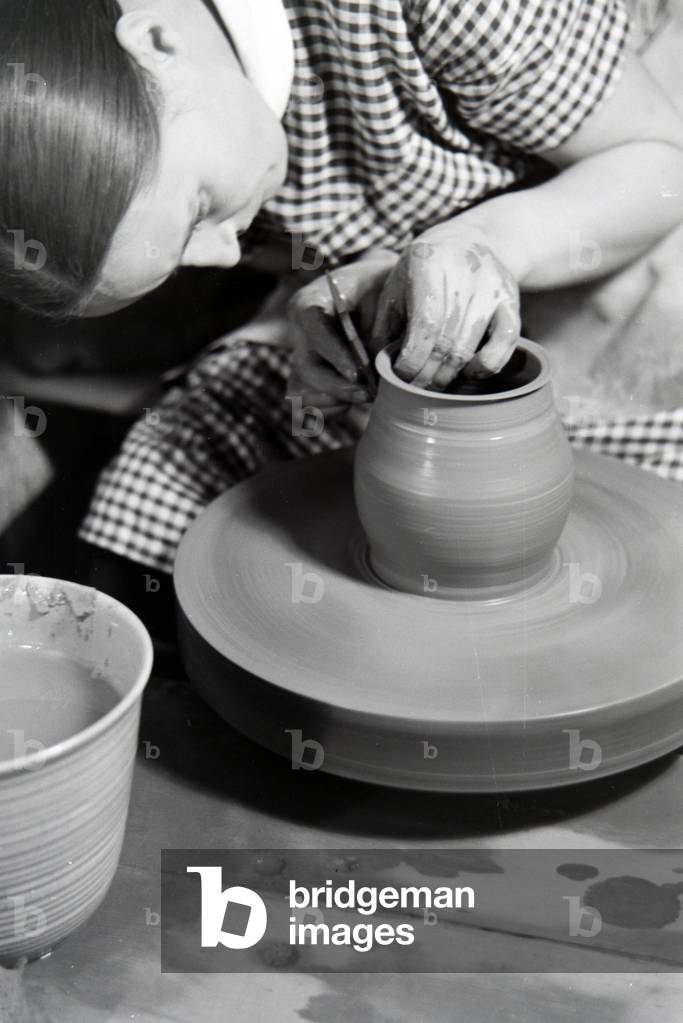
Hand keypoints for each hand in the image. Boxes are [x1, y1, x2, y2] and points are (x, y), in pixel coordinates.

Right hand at [287, 249, 398, 412]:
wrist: (375, 284)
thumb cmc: (381, 284)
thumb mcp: (382, 297)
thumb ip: (376, 332)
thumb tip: (375, 372)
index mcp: (309, 303)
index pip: (315, 334)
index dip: (335, 358)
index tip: (357, 376)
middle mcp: (298, 332)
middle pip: (306, 371)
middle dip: (337, 388)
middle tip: (368, 394)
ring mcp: (301, 356)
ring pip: (300, 393)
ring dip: (332, 401)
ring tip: (363, 397)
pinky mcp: (308, 376)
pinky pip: (308, 405)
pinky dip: (330, 409)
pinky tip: (354, 400)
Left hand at [371, 227, 521, 389]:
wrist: (470, 241)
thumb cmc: (423, 272)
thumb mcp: (396, 286)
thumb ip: (384, 324)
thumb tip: (378, 367)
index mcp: (427, 262)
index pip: (423, 325)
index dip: (411, 359)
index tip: (401, 375)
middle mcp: (464, 271)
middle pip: (445, 341)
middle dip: (427, 374)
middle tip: (415, 388)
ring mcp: (491, 285)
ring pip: (469, 347)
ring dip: (449, 374)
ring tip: (434, 384)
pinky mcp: (511, 298)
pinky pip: (506, 341)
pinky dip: (487, 365)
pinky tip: (470, 371)